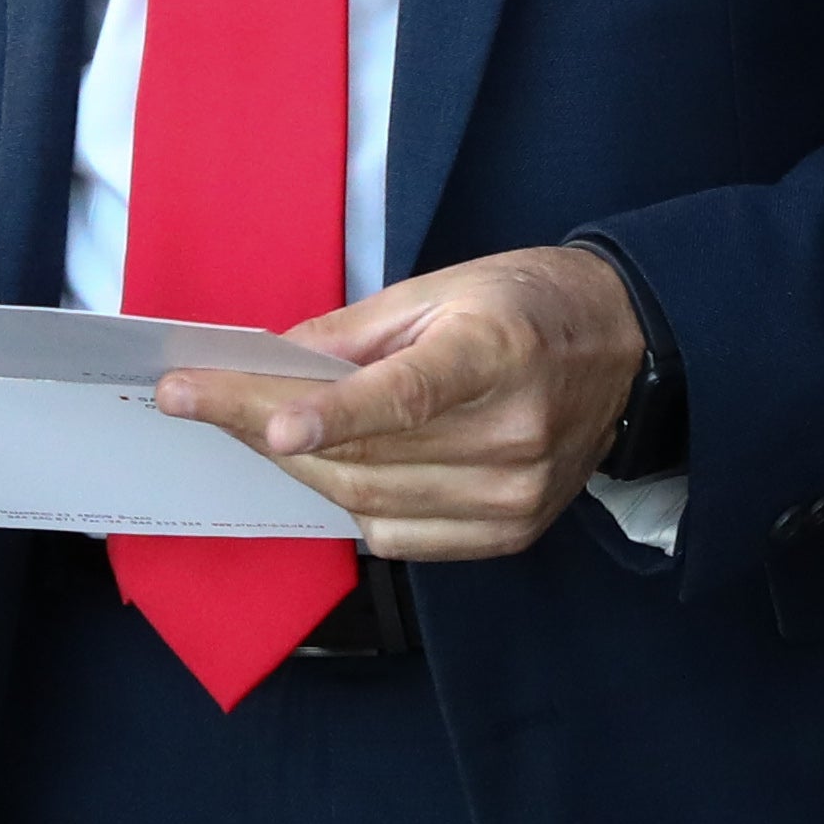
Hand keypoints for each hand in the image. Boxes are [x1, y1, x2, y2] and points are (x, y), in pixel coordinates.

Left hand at [152, 242, 645, 561]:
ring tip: (243, 428)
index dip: (334, 412)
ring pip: (369, 500)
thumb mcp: (446, 287)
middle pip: (366, 453)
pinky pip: (399, 536)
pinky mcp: (510, 533)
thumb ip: (356, 332)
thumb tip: (272, 362)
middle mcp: (513, 435)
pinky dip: (349, 503)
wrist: (630, 348)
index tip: (268, 424)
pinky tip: (323, 466)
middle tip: (193, 400)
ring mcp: (515, 495)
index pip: (407, 394)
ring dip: (295, 468)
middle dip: (263, 427)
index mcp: (499, 355)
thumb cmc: (530, 304)